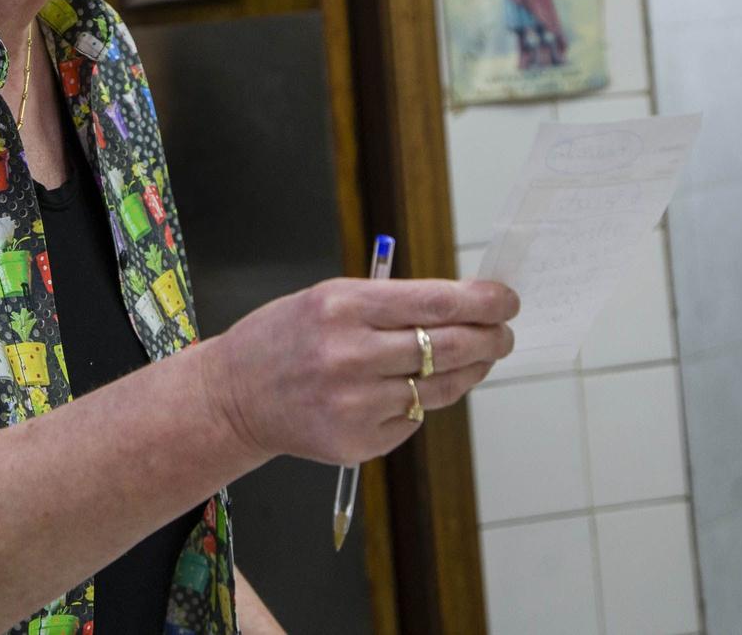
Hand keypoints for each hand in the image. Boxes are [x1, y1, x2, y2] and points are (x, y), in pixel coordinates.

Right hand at [201, 277, 517, 465]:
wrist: (235, 396)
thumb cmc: (286, 337)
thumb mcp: (328, 298)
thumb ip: (390, 303)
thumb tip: (464, 307)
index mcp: (343, 307)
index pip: (437, 303)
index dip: (484, 302)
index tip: (507, 300)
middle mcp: (351, 356)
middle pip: (450, 347)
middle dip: (489, 338)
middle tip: (504, 333)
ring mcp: (356, 405)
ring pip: (440, 388)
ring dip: (469, 372)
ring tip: (477, 359)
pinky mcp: (359, 443)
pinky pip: (414, 418)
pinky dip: (421, 401)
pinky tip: (408, 387)